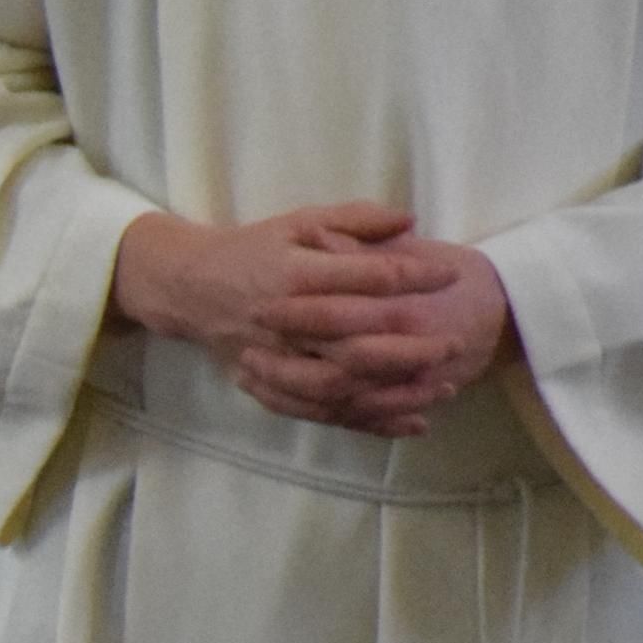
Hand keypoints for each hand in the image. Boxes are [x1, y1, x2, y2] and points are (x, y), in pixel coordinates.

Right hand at [108, 209, 502, 437]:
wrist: (189, 288)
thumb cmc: (252, 250)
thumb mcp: (299, 221)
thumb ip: (355, 219)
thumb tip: (410, 220)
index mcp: (293, 274)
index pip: (364, 279)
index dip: (412, 276)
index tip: (450, 275)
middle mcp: (284, 322)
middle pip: (354, 345)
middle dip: (411, 348)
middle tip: (453, 343)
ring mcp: (276, 360)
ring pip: (340, 388)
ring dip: (395, 393)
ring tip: (442, 386)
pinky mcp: (270, 386)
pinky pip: (322, 413)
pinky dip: (369, 423)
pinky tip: (410, 422)